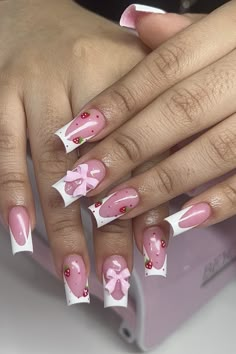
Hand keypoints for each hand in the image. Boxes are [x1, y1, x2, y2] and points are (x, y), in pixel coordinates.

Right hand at [0, 0, 150, 303]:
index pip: (146, 154)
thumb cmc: (89, 55)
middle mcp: (85, 77)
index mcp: (131, 75)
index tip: (152, 255)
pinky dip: (12, 192)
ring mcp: (38, 85)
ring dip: (63, 226)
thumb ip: (159, 123)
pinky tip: (20, 232)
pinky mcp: (2, 93)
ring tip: (73, 273)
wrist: (33, 15)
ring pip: (54, 166)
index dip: (150, 207)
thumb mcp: (133, 74)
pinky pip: (4, 148)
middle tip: (115, 280)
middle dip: (108, 230)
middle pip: (103, 167)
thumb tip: (176, 193)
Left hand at [56, 2, 235, 243]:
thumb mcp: (227, 28)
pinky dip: (217, 203)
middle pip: (181, 110)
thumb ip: (185, 33)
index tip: (76, 133)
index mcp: (234, 33)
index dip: (119, 101)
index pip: (166, 66)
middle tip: (85, 179)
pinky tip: (178, 222)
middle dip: (129, 148)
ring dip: (160, 183)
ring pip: (211, 151)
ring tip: (116, 208)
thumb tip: (137, 22)